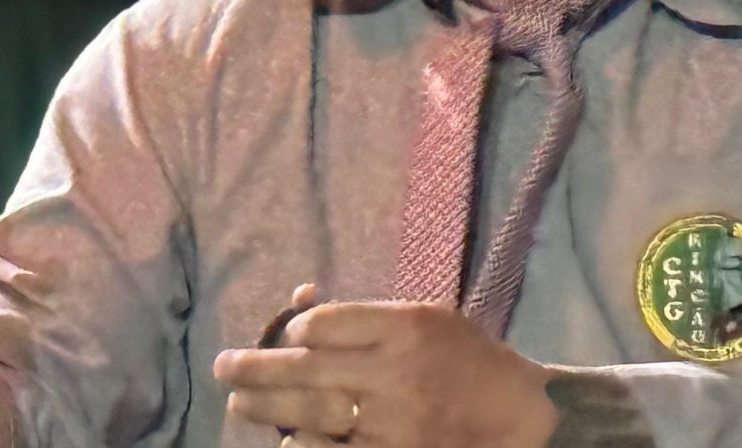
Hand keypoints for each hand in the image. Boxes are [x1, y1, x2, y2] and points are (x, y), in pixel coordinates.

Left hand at [214, 300, 557, 447]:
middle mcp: (394, 372)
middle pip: (308, 367)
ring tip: (239, 402)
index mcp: (404, 327)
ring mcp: (392, 422)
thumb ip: (366, 315)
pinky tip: (286, 443)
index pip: (327, 322)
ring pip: (314, 412)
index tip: (288, 334)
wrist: (519, 419)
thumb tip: (299, 307)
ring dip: (268, 407)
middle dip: (257, 367)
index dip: (297, 328)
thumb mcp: (425, 318)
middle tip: (223, 367)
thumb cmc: (466, 360)